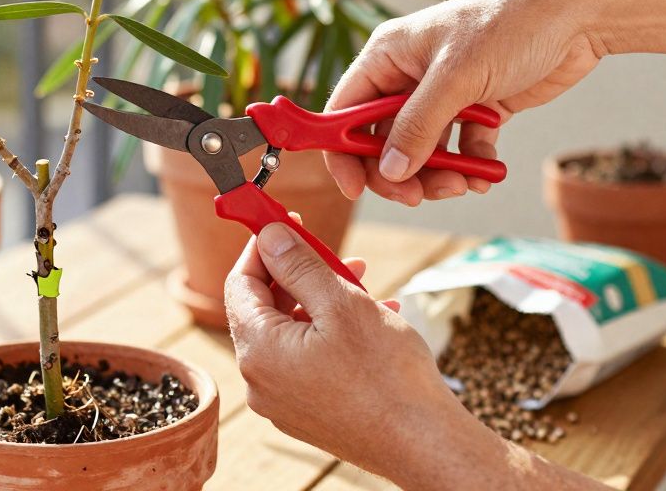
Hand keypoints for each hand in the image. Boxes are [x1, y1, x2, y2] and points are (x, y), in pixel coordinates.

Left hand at [224, 221, 480, 485]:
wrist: (425, 445)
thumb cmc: (386, 375)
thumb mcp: (341, 302)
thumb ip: (298, 264)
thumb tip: (269, 236)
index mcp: (258, 351)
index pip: (240, 283)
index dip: (262, 246)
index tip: (284, 220)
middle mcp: (260, 381)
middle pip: (267, 308)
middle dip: (301, 273)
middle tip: (335, 252)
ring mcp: (283, 402)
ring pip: (293, 333)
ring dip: (324, 301)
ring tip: (364, 283)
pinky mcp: (309, 414)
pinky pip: (309, 360)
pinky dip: (334, 334)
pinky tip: (374, 318)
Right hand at [325, 0, 602, 204]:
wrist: (578, 18)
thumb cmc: (511, 25)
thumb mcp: (456, 77)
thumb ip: (418, 126)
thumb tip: (389, 170)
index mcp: (387, 56)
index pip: (345, 110)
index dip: (343, 152)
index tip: (355, 189)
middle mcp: (408, 76)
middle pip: (381, 139)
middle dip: (399, 171)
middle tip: (418, 196)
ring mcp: (442, 93)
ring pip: (422, 150)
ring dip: (438, 174)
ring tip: (463, 183)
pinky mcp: (476, 108)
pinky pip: (459, 149)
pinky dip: (469, 165)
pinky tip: (486, 172)